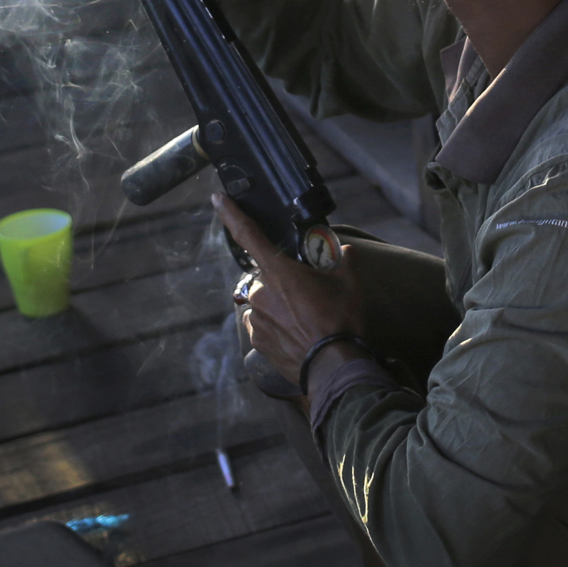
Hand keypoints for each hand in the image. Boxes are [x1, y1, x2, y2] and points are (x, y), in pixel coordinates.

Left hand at [214, 194, 369, 395]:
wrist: (334, 367)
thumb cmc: (341, 322)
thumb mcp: (350, 285)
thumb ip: (344, 261)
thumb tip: (345, 250)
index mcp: (279, 272)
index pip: (249, 235)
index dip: (231, 214)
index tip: (217, 198)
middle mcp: (261, 293)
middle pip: (266, 277)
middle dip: (283, 282)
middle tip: (307, 295)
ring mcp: (256, 319)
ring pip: (263, 303)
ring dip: (278, 305)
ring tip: (305, 320)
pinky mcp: (257, 342)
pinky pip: (261, 325)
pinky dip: (275, 326)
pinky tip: (296, 335)